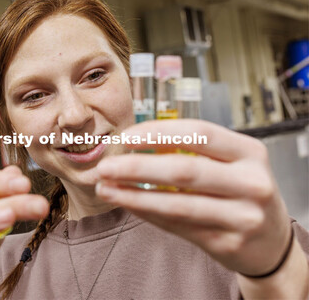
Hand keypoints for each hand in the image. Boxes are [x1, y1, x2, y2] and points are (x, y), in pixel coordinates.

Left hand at [96, 119, 291, 275]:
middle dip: (136, 167)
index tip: (126, 137)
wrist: (272, 243)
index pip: (198, 133)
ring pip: (177, 204)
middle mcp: (251, 182)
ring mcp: (242, 216)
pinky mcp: (227, 243)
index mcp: (249, 152)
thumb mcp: (231, 164)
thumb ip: (192, 153)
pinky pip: (177, 225)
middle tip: (105, 167)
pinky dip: (147, 213)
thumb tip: (138, 144)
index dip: (158, 133)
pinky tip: (128, 204)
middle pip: (184, 170)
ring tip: (106, 189)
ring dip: (134, 196)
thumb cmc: (242, 192)